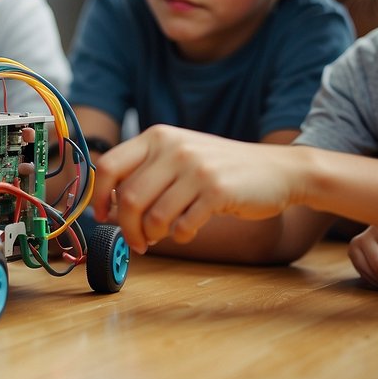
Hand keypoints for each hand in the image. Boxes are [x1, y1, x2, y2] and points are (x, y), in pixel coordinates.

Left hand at [93, 126, 300, 252]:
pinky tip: (187, 230)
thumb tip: (108, 204)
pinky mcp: (216, 190)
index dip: (99, 196)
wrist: (278, 170)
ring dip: (152, 235)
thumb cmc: (222, 169)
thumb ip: (146, 172)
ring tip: (160, 237)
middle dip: (127, 227)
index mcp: (157, 137)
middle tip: (136, 241)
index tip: (102, 216)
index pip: (110, 165)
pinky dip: (179, 235)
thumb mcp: (180, 156)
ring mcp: (195, 167)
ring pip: (153, 215)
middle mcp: (173, 147)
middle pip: (128, 197)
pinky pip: (182, 224)